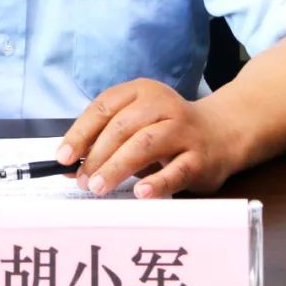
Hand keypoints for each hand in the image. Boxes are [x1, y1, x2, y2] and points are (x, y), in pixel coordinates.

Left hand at [55, 78, 237, 198]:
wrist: (222, 132)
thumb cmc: (168, 130)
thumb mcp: (136, 125)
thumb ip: (104, 142)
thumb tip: (69, 165)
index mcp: (140, 91)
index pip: (104, 107)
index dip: (80, 133)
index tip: (63, 157)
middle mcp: (162, 105)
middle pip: (122, 127)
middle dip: (97, 155)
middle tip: (83, 180)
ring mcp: (183, 130)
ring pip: (145, 145)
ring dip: (117, 167)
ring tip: (99, 187)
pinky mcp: (200, 157)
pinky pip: (176, 170)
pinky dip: (157, 182)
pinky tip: (140, 193)